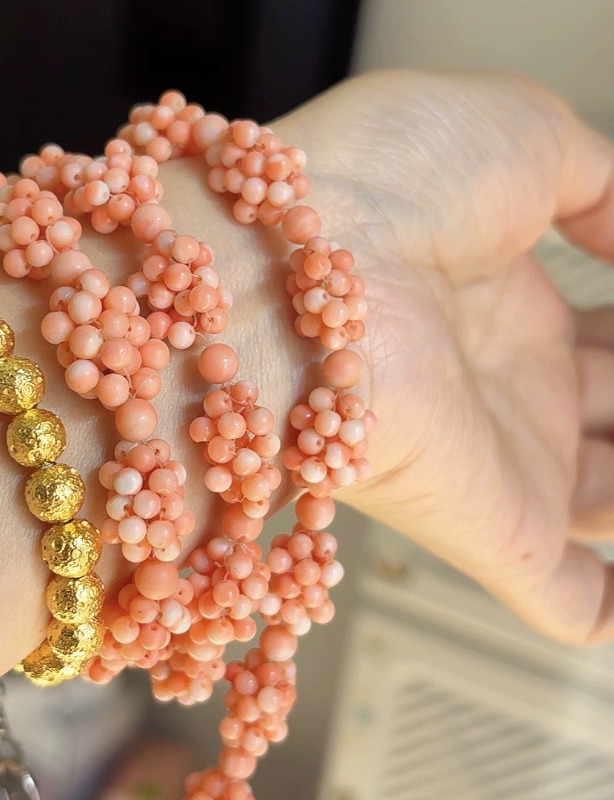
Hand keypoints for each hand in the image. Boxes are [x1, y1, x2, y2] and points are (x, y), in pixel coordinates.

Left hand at [270, 70, 613, 642]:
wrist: (288, 261)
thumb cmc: (380, 181)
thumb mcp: (520, 138)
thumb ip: (597, 186)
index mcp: (500, 304)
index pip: (598, 345)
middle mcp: (492, 386)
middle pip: (604, 423)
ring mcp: (492, 459)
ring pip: (603, 501)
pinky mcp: (482, 526)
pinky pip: (565, 598)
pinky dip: (613, 603)